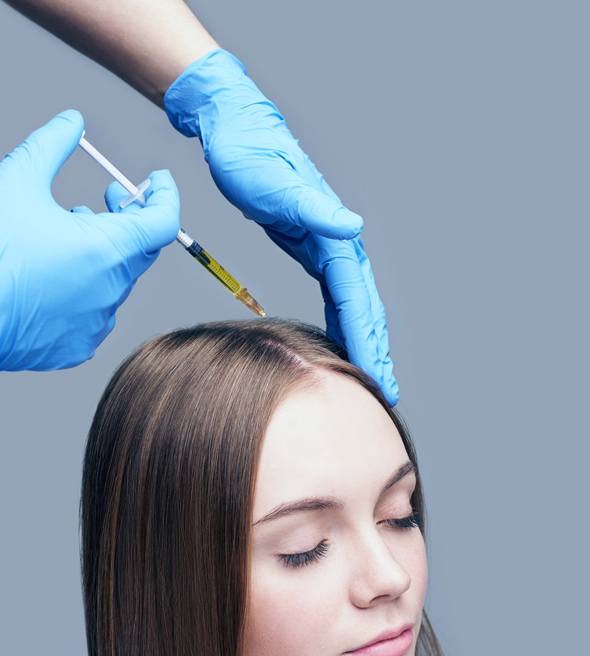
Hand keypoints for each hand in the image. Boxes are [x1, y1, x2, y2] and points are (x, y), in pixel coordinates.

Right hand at [0, 110, 179, 370]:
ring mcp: (95, 323)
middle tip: (111, 198)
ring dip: (104, 252)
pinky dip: (86, 288)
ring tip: (72, 231)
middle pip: (140, 249)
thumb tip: (72, 121)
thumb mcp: (17, 181)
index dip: (165, 196)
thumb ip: (51, 146)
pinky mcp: (76, 346)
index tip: (158, 181)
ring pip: (116, 280)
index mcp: (109, 250)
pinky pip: (94, 313)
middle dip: (130, 218)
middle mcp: (111, 290)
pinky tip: (58, 275)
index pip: (163, 222)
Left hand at [164, 50, 397, 403]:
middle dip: (374, 349)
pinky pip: (334, 295)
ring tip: (371, 374)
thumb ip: (314, 208)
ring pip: (353, 303)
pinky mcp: (311, 248)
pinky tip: (340, 341)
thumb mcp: (275, 183)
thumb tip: (351, 227)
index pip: (355, 298)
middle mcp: (337, 243)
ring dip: (363, 339)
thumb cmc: (250, 156)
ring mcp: (326, 246)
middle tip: (385, 391)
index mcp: (332, 235)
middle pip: (364, 306)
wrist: (237, 131)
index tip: (375, 376)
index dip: (365, 340)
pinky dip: (342, 321)